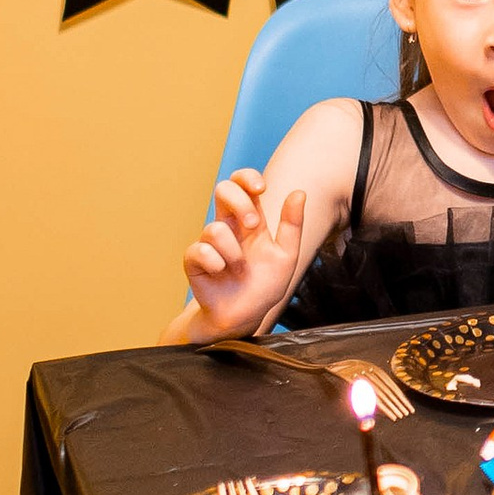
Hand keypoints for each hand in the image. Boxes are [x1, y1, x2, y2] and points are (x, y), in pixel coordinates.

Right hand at [183, 171, 308, 340]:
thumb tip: (299, 192)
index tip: (261, 189)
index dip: (247, 178)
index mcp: (250, 221)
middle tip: (254, 226)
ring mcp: (209, 243)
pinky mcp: (194, 261)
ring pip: (214, 228)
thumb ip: (292, 225)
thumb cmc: (265, 284)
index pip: (242, 184)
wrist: (245, 316)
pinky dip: (215, 262)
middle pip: (223, 189)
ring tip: (240, 269)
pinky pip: (199, 250)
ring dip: (233, 251)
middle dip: (240, 203)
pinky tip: (221, 273)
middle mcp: (228, 227)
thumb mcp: (287, 255)